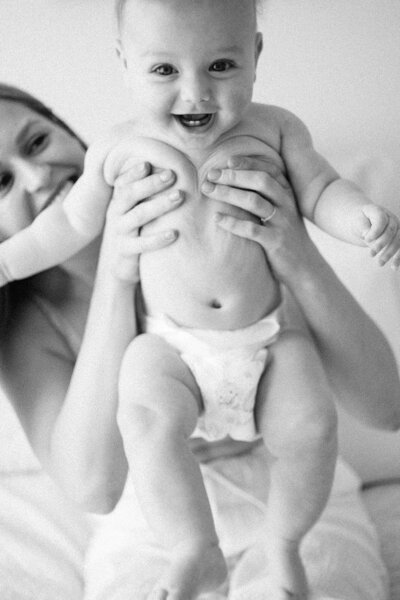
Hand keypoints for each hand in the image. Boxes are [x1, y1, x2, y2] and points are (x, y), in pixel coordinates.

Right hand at [98, 163, 182, 283]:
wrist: (120, 266)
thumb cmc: (135, 232)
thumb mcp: (136, 211)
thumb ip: (146, 194)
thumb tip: (172, 170)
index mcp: (119, 201)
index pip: (123, 182)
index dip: (134, 172)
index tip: (149, 163)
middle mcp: (116, 214)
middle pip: (130, 194)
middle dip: (151, 183)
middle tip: (172, 175)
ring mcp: (119, 233)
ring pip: (138, 216)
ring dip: (160, 205)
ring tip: (179, 196)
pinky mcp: (126, 251)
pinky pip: (142, 244)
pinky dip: (158, 239)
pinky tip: (174, 233)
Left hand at [201, 155, 318, 284]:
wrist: (304, 265)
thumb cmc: (285, 235)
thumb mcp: (281, 210)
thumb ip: (267, 194)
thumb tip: (238, 177)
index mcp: (287, 193)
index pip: (269, 169)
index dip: (248, 163)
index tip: (227, 161)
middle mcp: (286, 204)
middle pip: (260, 181)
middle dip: (234, 175)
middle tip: (211, 175)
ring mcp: (281, 223)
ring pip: (254, 201)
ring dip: (228, 194)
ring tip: (208, 191)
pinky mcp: (275, 242)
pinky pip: (252, 229)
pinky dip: (232, 222)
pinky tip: (217, 219)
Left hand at [361, 203, 399, 268]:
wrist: (363, 222)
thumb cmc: (359, 222)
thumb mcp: (358, 224)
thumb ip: (365, 230)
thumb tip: (373, 242)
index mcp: (379, 211)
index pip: (381, 220)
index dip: (375, 230)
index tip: (365, 239)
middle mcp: (391, 218)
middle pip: (391, 230)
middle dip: (382, 244)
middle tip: (371, 255)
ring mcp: (396, 227)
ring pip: (398, 240)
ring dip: (390, 252)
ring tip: (380, 264)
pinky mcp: (398, 238)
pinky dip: (398, 258)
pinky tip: (394, 268)